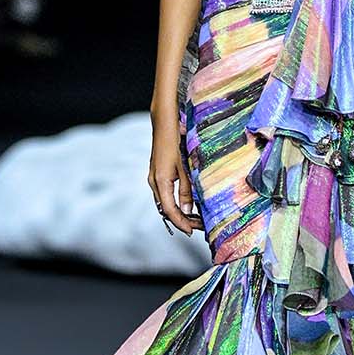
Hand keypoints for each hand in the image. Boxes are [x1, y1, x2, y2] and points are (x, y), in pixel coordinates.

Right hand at [147, 118, 200, 233]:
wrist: (164, 123)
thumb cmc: (176, 141)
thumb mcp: (185, 166)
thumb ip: (186, 188)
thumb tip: (187, 209)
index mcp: (160, 182)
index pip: (169, 210)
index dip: (181, 223)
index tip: (192, 231)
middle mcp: (154, 182)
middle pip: (166, 210)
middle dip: (181, 220)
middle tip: (199, 227)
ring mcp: (154, 179)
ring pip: (164, 203)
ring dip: (179, 213)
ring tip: (195, 219)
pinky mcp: (158, 175)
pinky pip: (164, 195)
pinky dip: (175, 203)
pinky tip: (187, 205)